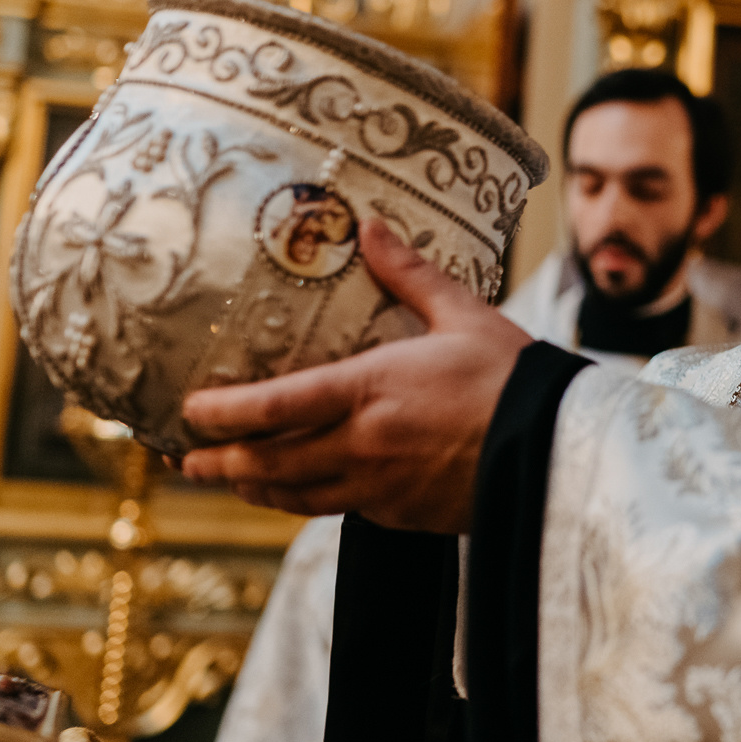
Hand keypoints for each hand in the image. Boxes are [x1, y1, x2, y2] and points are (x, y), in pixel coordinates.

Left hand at [178, 218, 532, 531]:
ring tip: (226, 479)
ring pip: (295, 495)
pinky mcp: (400, 514)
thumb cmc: (513, 377)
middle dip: (219, 463)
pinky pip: (337, 509)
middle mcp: (363, 444)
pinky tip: (299, 490)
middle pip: (269, 463)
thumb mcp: (463, 314)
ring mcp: (379, 486)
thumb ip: (409, 274)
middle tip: (182, 458)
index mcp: (372, 389)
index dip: (222, 414)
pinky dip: (304, 500)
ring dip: (253, 488)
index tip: (187, 412)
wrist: (558, 450)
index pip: (273, 407)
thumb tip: (370, 227)